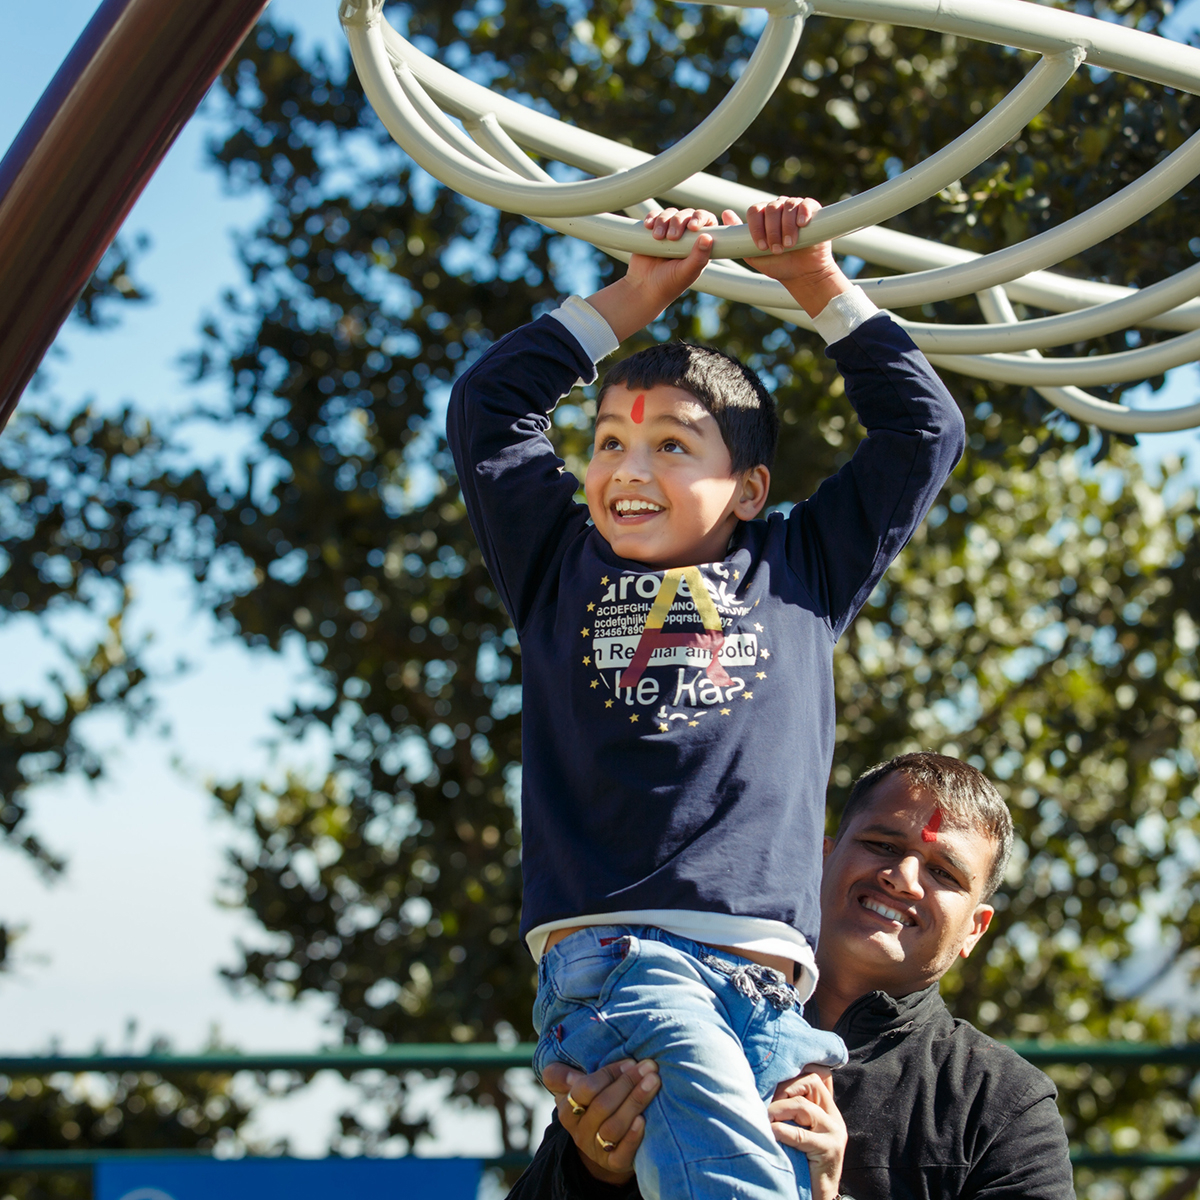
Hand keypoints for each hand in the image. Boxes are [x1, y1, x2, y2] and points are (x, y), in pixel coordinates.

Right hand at [542, 1058, 660, 1184]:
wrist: (602, 1144)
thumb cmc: (593, 1103)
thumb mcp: (575, 1087)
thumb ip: (564, 1074)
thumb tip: (572, 1075)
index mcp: (567, 1109)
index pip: (584, 1089)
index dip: (608, 1074)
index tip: (630, 1062)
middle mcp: (579, 1131)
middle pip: (602, 1106)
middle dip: (628, 1083)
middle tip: (650, 1068)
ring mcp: (596, 1149)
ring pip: (613, 1127)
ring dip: (635, 1102)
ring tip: (653, 1083)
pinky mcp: (613, 1163)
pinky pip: (621, 1153)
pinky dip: (632, 1137)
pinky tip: (643, 1120)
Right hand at [583, 207, 716, 342]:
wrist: (644, 287)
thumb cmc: (669, 283)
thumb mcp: (686, 272)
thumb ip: (698, 257)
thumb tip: (707, 237)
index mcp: (700, 245)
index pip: (708, 221)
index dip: (702, 218)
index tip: (693, 227)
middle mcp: (687, 235)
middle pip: (688, 214)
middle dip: (679, 221)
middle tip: (672, 238)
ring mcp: (670, 231)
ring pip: (671, 213)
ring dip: (664, 221)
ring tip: (657, 237)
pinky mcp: (654, 229)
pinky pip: (655, 215)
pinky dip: (652, 218)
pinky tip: (648, 226)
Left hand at [721, 197, 851, 317]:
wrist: (802, 273)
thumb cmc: (778, 264)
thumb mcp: (753, 254)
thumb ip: (739, 236)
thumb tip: (725, 213)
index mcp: (763, 216)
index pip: (754, 211)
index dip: (756, 227)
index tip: (761, 247)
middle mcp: (778, 208)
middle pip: (771, 208)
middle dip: (772, 231)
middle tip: (777, 249)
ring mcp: (795, 208)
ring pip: (788, 206)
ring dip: (787, 227)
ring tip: (789, 245)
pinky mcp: (813, 210)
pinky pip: (806, 203)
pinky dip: (803, 212)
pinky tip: (802, 224)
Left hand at [768, 1071, 846, 1199]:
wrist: (820, 1195)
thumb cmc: (804, 1162)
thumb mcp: (802, 1131)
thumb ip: (794, 1113)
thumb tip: (765, 1089)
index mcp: (829, 1111)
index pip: (814, 1078)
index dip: (791, 1080)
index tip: (771, 1088)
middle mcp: (835, 1118)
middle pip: (810, 1084)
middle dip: (784, 1089)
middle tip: (767, 1104)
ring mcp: (834, 1134)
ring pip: (803, 1107)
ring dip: (778, 1109)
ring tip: (765, 1117)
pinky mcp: (828, 1150)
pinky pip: (800, 1134)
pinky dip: (781, 1130)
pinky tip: (770, 1132)